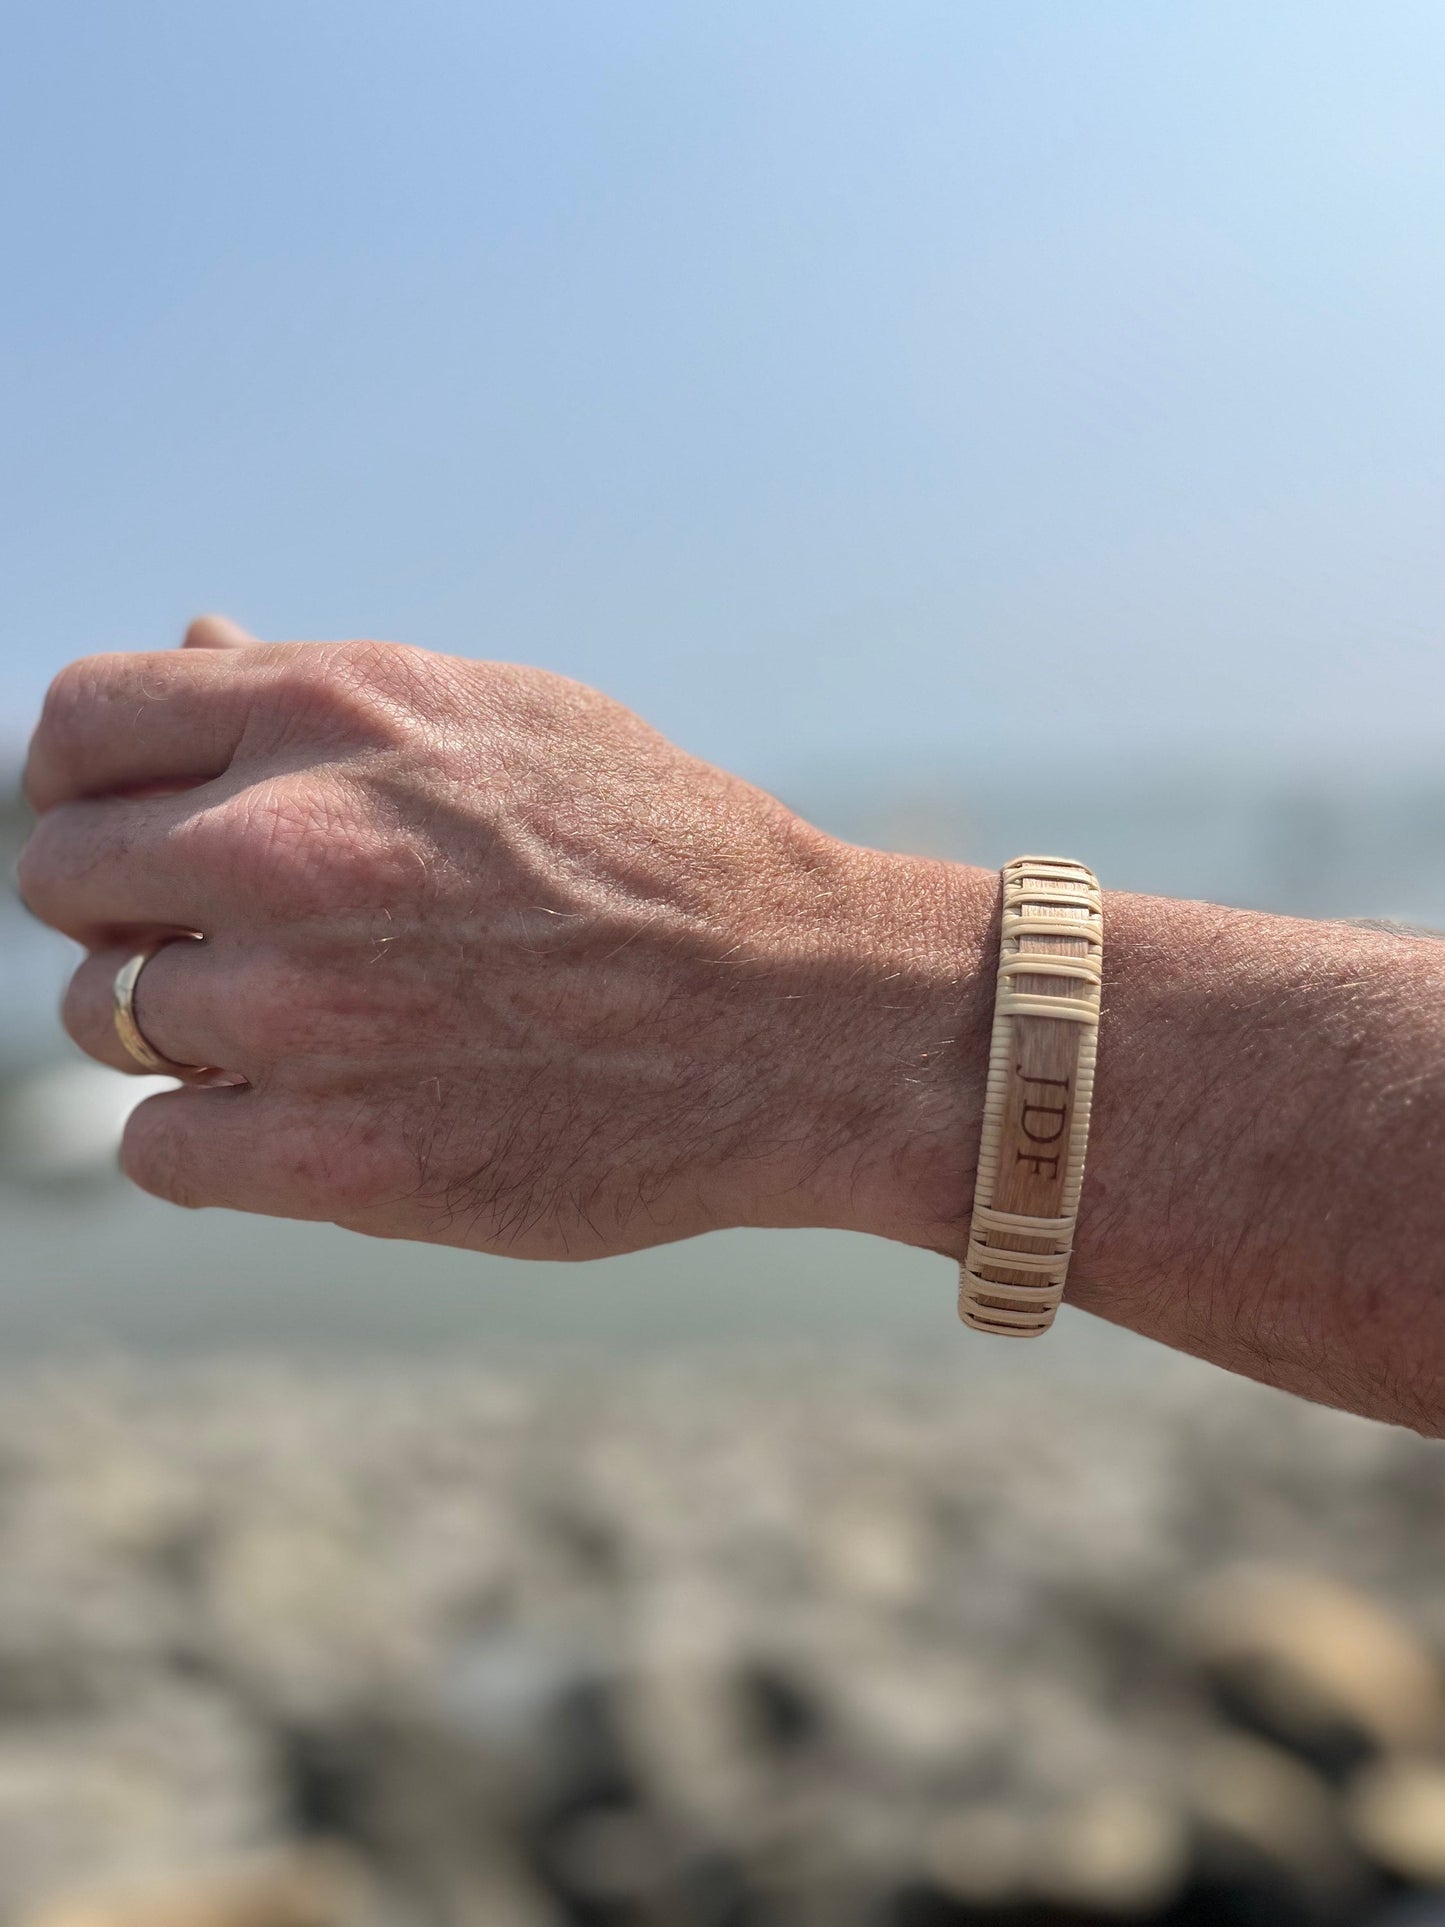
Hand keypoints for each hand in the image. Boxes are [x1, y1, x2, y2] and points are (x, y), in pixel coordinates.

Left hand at [19, 620, 987, 1257]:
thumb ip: (320, 696)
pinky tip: (300, 1113)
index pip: (77, 726)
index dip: (82, 782)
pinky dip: (208, 1139)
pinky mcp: (333, 1153)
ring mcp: (300, 1009)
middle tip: (216, 939)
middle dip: (121, 908)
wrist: (797, 1015)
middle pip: (58, 879)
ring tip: (305, 1027)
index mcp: (330, 712)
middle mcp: (286, 848)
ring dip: (179, 1028)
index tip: (128, 827)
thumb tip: (192, 642)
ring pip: (105, 1020)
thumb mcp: (501, 717)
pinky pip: (159, 1150)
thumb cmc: (657, 855)